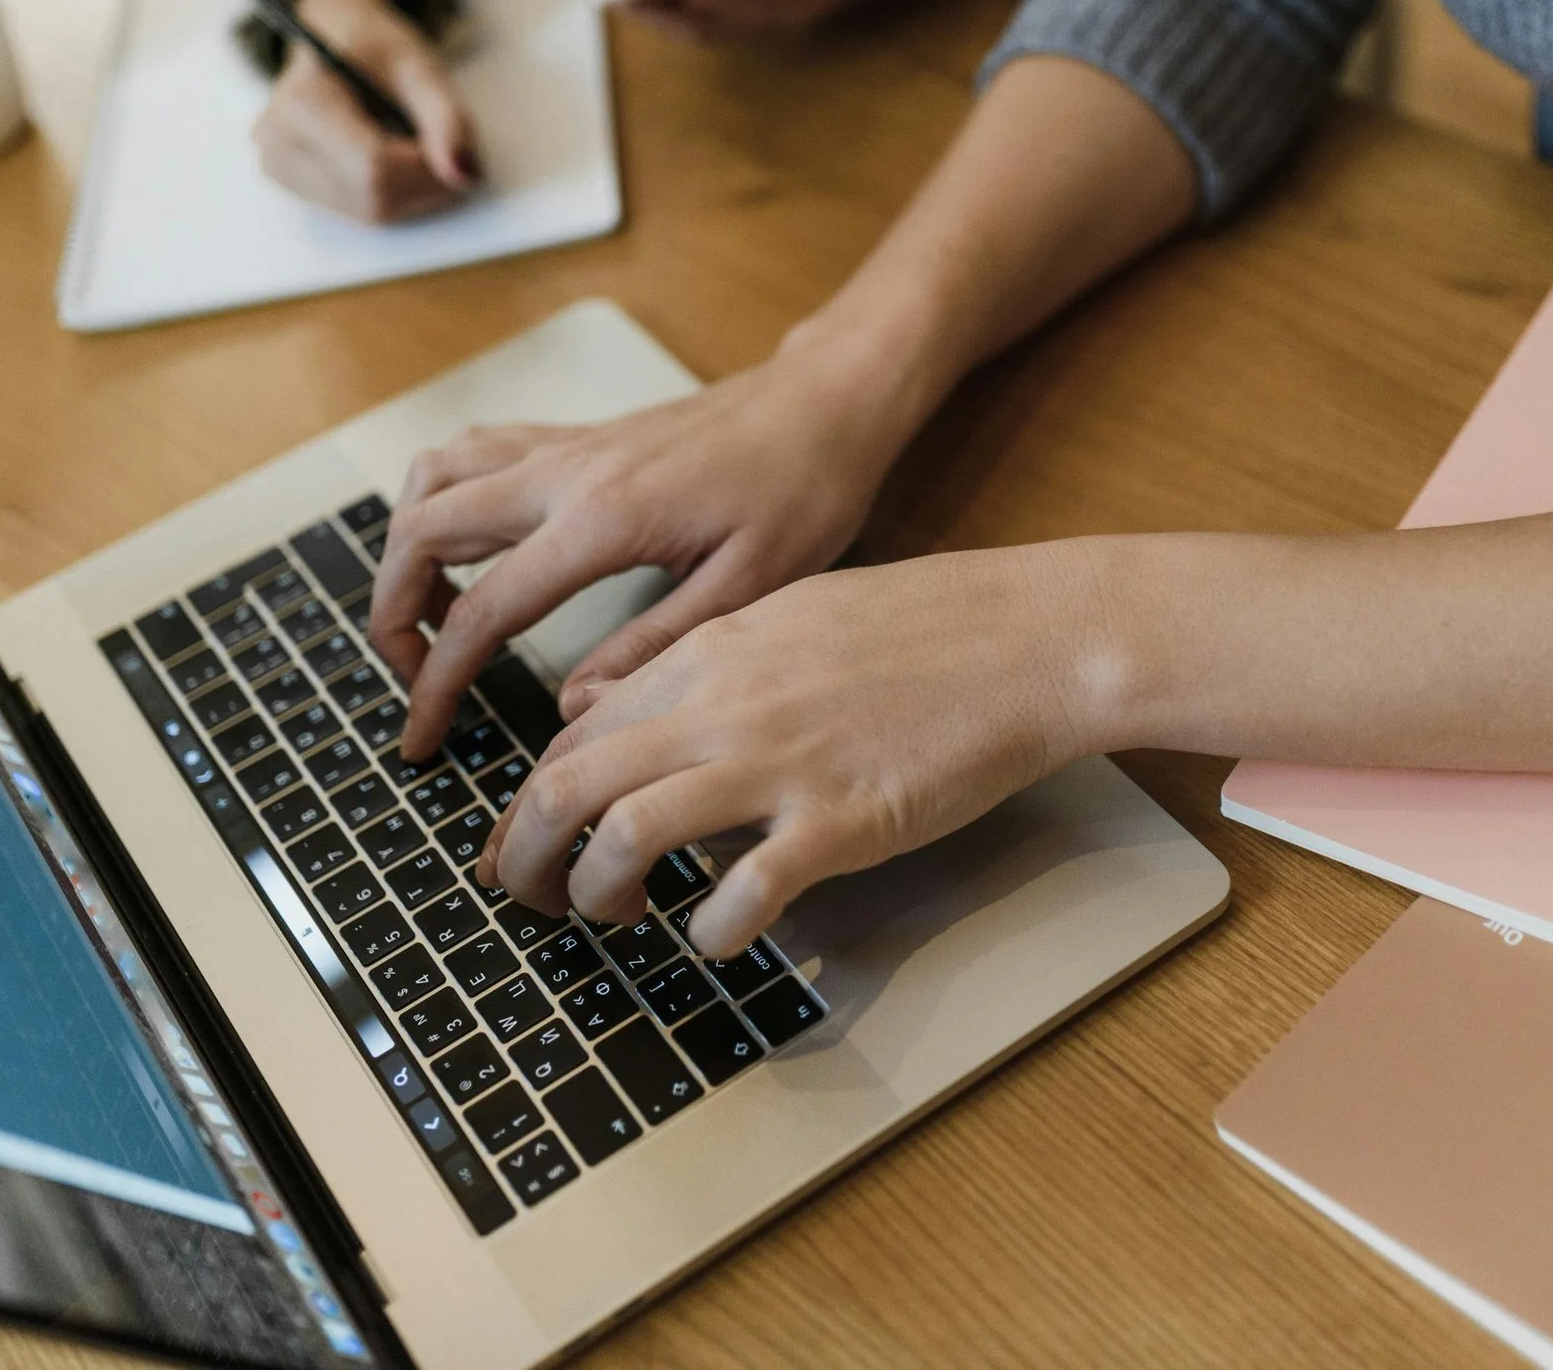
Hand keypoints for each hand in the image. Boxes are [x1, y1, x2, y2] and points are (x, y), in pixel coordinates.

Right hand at [250, 0, 479, 222]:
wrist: (336, 39)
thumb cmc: (377, 48)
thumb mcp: (420, 66)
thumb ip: (448, 117)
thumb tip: (467, 176)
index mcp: (301, 101)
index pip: (375, 168)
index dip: (429, 170)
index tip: (458, 148)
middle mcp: (277, 143)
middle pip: (373, 197)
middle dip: (425, 182)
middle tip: (443, 146)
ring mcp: (279, 169)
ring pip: (371, 212)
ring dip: (413, 190)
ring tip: (415, 144)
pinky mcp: (293, 186)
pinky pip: (361, 212)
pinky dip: (394, 193)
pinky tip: (394, 158)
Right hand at [368, 332, 931, 757]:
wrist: (824, 400)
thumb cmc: (803, 487)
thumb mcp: (749, 588)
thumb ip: (653, 648)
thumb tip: (572, 711)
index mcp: (602, 520)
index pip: (481, 611)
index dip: (437, 683)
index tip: (422, 739)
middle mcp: (563, 472)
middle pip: (422, 530)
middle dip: (392, 611)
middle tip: (413, 676)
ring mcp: (564, 446)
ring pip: (433, 478)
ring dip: (407, 546)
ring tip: (430, 615)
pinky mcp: (576, 436)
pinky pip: (472, 453)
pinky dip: (441, 499)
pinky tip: (467, 547)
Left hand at [478, 545, 1101, 955]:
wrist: (1028, 641)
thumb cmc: (923, 628)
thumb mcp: (789, 616)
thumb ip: (703, 663)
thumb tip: (623, 716)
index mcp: (708, 655)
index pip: (573, 737)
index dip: (530, 804)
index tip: (529, 846)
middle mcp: (722, 706)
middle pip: (566, 788)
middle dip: (524, 858)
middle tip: (532, 899)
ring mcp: (778, 765)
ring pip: (625, 836)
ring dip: (597, 894)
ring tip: (615, 916)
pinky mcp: (837, 822)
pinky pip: (739, 895)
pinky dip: (710, 931)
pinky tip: (718, 936)